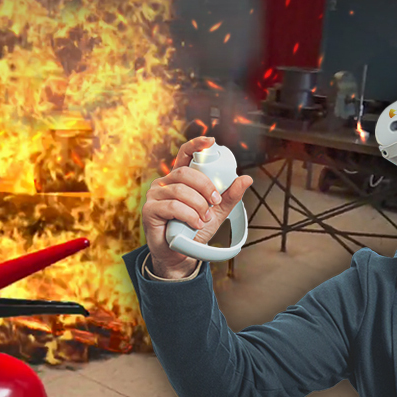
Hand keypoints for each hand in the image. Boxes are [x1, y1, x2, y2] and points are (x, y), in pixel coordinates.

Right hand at [141, 136, 252, 277]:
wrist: (181, 255)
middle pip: (185, 172)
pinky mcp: (149, 210)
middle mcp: (165, 183)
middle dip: (205, 186)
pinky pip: (172, 206)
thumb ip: (230, 196)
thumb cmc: (195, 230)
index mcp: (180, 179)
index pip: (185, 155)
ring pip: (180, 190)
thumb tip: (246, 179)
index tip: (211, 141)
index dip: (196, 145)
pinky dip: (188, 215)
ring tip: (204, 218)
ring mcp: (155, 195)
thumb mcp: (217, 212)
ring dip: (198, 205)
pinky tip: (195, 223)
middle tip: (215, 201)